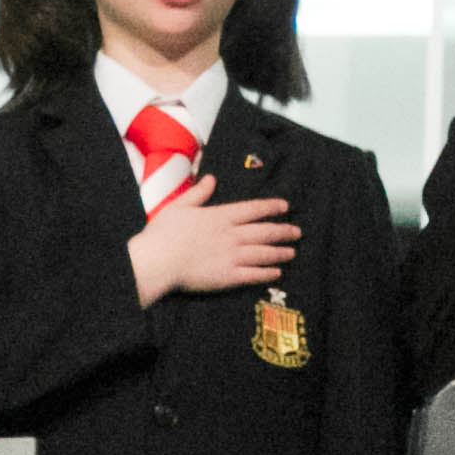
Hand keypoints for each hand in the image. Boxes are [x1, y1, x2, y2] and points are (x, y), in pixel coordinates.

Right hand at [133, 189, 298, 305]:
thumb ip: (199, 193)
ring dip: (280, 252)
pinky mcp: (227, 277)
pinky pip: (253, 275)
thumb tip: (211, 178)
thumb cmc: (164, 233)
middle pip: (265, 231)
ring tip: (292, 252)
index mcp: (221, 216)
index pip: (254, 209)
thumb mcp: (180, 206)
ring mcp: (232, 256)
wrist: (157, 261)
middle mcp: (232, 235)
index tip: (285, 206)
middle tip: (298, 232)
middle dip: (284, 231)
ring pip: (264, 253)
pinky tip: (277, 273)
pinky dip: (267, 273)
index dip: (271, 207)